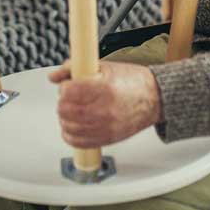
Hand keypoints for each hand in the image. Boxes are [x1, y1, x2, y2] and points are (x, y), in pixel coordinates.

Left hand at [48, 60, 162, 147]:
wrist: (154, 98)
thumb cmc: (133, 82)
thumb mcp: (105, 67)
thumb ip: (76, 68)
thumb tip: (54, 75)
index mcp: (105, 88)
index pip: (70, 91)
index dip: (65, 87)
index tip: (68, 85)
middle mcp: (105, 110)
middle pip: (66, 110)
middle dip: (63, 102)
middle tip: (69, 97)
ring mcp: (106, 127)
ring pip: (69, 127)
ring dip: (65, 117)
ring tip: (72, 110)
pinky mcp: (107, 139)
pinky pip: (78, 143)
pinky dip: (70, 135)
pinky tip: (73, 125)